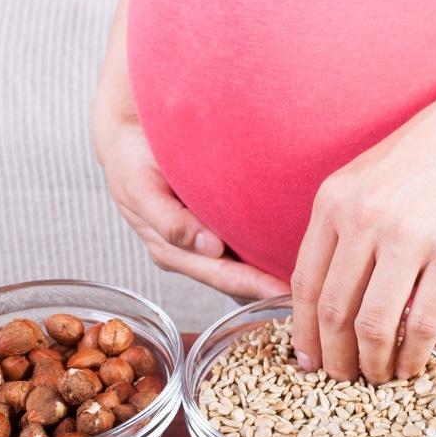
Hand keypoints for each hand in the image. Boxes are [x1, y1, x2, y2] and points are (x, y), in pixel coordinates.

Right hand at [93, 111, 289, 300]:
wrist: (126, 139)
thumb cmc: (132, 162)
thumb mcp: (140, 188)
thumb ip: (170, 221)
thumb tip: (209, 249)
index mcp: (172, 251)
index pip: (222, 276)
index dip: (255, 287)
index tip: (286, 294)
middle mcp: (190, 253)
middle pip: (237, 280)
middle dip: (270, 291)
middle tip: (309, 297)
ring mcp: (201, 243)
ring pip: (241, 268)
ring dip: (269, 278)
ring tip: (308, 282)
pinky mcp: (210, 227)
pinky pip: (241, 248)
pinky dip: (263, 255)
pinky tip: (290, 255)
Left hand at [290, 87, 435, 382]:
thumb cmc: (428, 154)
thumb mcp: (365, 178)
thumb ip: (342, 228)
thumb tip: (326, 296)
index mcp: (334, 201)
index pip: (304, 283)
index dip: (303, 332)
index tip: (306, 359)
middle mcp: (364, 218)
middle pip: (334, 311)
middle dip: (335, 358)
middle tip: (342, 380)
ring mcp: (409, 236)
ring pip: (376, 325)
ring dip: (374, 364)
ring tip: (379, 378)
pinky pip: (425, 321)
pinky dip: (414, 354)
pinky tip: (413, 365)